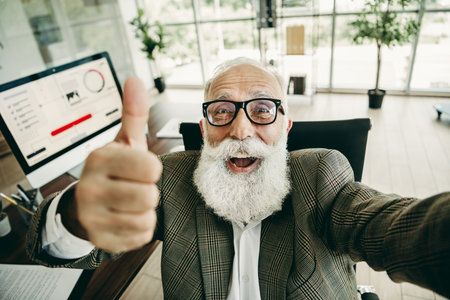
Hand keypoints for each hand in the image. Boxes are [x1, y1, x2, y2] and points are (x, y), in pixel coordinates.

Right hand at [74, 77, 161, 253]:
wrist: (83, 205)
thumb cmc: (112, 170)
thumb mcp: (123, 142)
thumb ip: (133, 114)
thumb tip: (135, 80)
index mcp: (100, 159)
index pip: (150, 167)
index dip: (151, 169)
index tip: (141, 168)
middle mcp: (91, 188)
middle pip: (150, 196)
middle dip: (149, 191)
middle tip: (135, 187)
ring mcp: (93, 217)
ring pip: (146, 218)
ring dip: (146, 211)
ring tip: (131, 203)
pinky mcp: (101, 240)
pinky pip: (141, 237)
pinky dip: (140, 229)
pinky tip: (126, 218)